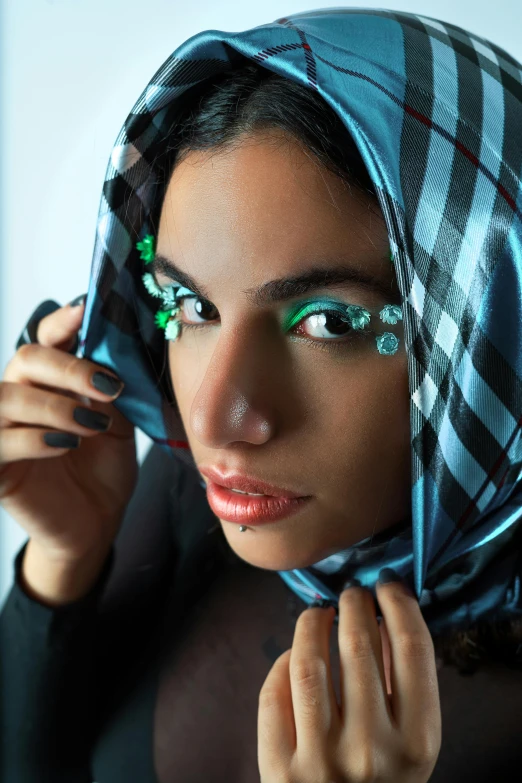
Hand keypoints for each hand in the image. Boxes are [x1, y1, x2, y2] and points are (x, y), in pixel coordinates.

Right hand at [0, 299, 137, 560]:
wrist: (97, 521)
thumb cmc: (103, 469)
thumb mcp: (118, 423)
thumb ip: (109, 391)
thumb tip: (113, 352)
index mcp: (51, 382)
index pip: (46, 339)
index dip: (62, 322)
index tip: (86, 311)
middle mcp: (21, 398)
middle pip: (25, 359)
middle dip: (68, 367)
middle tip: (107, 386)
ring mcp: (4, 432)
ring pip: (6, 398)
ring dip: (53, 405)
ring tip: (91, 425)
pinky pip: (0, 443)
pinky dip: (35, 439)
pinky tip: (66, 445)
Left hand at [257, 578, 440, 781]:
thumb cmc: (382, 781)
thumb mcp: (412, 744)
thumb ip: (405, 687)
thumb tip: (385, 614)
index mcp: (417, 741)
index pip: (412, 648)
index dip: (398, 604)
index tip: (387, 586)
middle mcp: (371, 749)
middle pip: (359, 645)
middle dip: (353, 604)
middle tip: (351, 595)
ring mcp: (321, 760)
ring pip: (307, 661)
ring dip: (312, 623)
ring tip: (319, 613)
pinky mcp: (279, 769)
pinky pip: (274, 693)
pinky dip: (281, 663)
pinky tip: (293, 655)